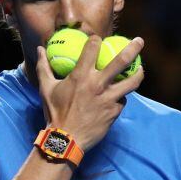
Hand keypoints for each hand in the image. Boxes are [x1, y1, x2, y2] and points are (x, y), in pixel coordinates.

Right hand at [35, 35, 143, 151]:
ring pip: (132, 82)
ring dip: (138, 73)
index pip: (93, 48)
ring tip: (140, 69)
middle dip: (133, 48)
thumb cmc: (55, 112)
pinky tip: (120, 95)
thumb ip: (44, 66)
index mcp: (81, 75)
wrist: (66, 140)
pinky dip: (121, 96)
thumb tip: (40, 49)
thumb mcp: (46, 88)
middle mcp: (98, 84)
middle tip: (139, 41)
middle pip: (122, 60)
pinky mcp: (115, 111)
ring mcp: (109, 98)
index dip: (97, 40)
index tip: (99, 39)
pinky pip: (122, 100)